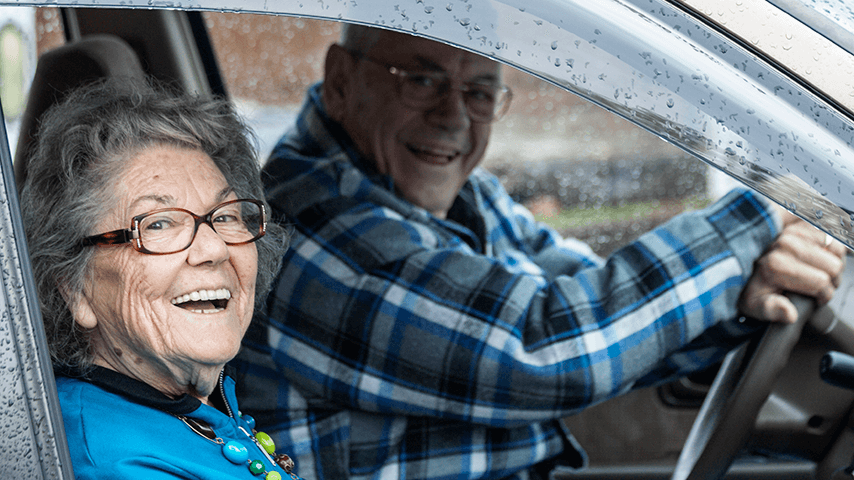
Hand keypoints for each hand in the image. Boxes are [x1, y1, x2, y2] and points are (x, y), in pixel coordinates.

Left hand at [738, 206, 847, 322]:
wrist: (736, 263)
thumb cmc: (749, 286)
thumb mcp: (754, 305)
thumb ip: (772, 310)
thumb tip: (790, 314)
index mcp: (775, 265)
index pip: (822, 283)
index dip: (823, 295)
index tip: (816, 298)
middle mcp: (784, 243)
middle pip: (833, 266)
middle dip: (831, 280)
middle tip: (818, 285)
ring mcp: (792, 228)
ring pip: (836, 248)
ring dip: (833, 261)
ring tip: (818, 269)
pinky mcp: (797, 219)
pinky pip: (831, 231)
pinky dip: (832, 244)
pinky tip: (821, 253)